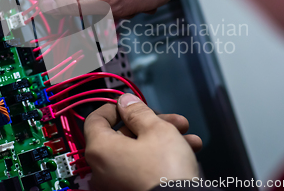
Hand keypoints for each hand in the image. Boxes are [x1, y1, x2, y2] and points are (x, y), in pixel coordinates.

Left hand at [84, 93, 202, 190]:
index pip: (95, 119)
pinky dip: (159, 158)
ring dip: (162, 140)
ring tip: (188, 138)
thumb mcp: (156, 129)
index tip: (131, 104)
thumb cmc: (165, 171)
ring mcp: (115, 184)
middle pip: (122, 135)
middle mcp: (102, 170)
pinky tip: (187, 152)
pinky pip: (141, 169)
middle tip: (173, 121)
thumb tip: (125, 102)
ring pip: (137, 152)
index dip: (115, 107)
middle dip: (152, 124)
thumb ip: (138, 111)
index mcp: (100, 150)